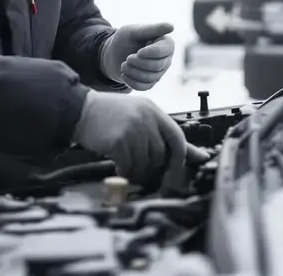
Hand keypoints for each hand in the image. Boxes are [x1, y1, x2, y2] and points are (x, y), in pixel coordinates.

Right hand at [72, 91, 209, 186]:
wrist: (81, 110)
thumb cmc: (112, 116)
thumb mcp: (141, 118)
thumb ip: (166, 136)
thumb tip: (201, 156)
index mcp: (154, 111)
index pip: (177, 138)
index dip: (179, 159)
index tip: (175, 172)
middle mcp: (145, 118)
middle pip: (160, 155)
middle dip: (153, 168)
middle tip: (141, 169)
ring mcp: (132, 129)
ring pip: (145, 164)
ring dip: (137, 171)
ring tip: (127, 165)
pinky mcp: (118, 141)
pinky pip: (128, 166)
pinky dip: (124, 170)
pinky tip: (118, 164)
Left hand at [99, 22, 174, 90]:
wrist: (113, 55)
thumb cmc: (124, 40)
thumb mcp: (135, 31)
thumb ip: (153, 29)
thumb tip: (172, 27)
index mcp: (165, 43)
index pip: (165, 50)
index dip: (151, 53)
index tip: (138, 52)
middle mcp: (166, 58)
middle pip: (157, 66)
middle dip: (139, 63)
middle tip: (128, 58)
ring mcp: (159, 72)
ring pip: (150, 77)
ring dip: (133, 72)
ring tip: (124, 65)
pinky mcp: (150, 83)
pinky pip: (144, 87)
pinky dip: (132, 82)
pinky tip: (124, 75)